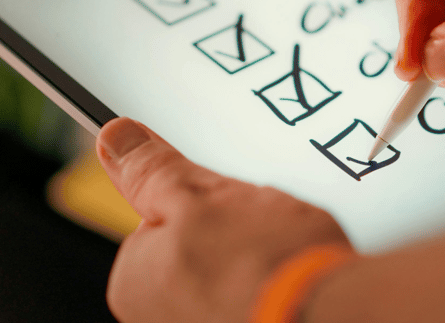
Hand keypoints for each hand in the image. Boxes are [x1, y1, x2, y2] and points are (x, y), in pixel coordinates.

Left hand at [95, 117, 352, 322]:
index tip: (221, 201)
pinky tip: (290, 273)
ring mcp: (205, 322)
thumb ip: (153, 170)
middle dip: (227, 230)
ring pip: (230, 266)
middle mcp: (160, 317)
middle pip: (194, 247)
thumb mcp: (199, 194)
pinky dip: (272, 277)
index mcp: (134, 282)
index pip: (158, 220)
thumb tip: (116, 140)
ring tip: (280, 251)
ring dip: (256, 253)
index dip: (196, 201)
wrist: (328, 310)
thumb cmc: (265, 264)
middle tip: (256, 227)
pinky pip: (255, 287)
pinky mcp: (250, 320)